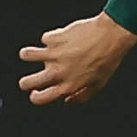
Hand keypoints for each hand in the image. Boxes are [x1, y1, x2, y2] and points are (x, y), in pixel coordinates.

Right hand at [18, 12, 136, 105]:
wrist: (111, 36)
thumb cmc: (108, 59)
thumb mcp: (99, 83)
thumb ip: (82, 95)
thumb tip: (67, 101)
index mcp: (68, 85)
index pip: (40, 98)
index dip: (35, 97)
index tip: (36, 92)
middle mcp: (58, 72)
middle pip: (26, 82)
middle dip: (25, 83)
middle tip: (30, 79)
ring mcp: (53, 55)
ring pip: (26, 55)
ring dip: (28, 54)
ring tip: (35, 53)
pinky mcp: (54, 39)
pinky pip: (45, 38)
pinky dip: (52, 38)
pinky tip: (63, 37)